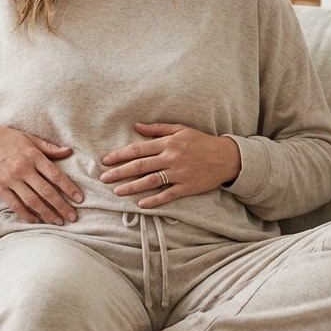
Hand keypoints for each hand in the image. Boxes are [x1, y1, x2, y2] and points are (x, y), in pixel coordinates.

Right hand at [0, 120, 83, 224]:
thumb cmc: (6, 138)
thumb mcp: (28, 138)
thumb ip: (48, 147)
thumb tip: (68, 151)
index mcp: (32, 155)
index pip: (55, 175)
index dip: (69, 188)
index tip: (80, 199)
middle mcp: (22, 169)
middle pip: (46, 191)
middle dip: (61, 206)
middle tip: (73, 217)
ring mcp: (10, 180)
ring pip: (32, 201)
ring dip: (46, 213)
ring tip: (58, 222)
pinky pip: (15, 205)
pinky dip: (26, 215)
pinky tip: (36, 221)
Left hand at [99, 122, 240, 208]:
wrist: (226, 157)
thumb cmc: (201, 141)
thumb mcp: (180, 129)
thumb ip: (157, 129)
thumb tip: (136, 126)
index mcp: (167, 143)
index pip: (138, 149)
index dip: (120, 155)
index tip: (105, 160)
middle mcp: (171, 158)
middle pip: (140, 166)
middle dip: (119, 172)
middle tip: (103, 179)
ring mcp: (179, 174)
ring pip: (150, 181)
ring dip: (132, 187)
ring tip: (117, 192)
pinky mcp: (187, 187)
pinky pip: (168, 195)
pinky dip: (154, 200)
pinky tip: (141, 205)